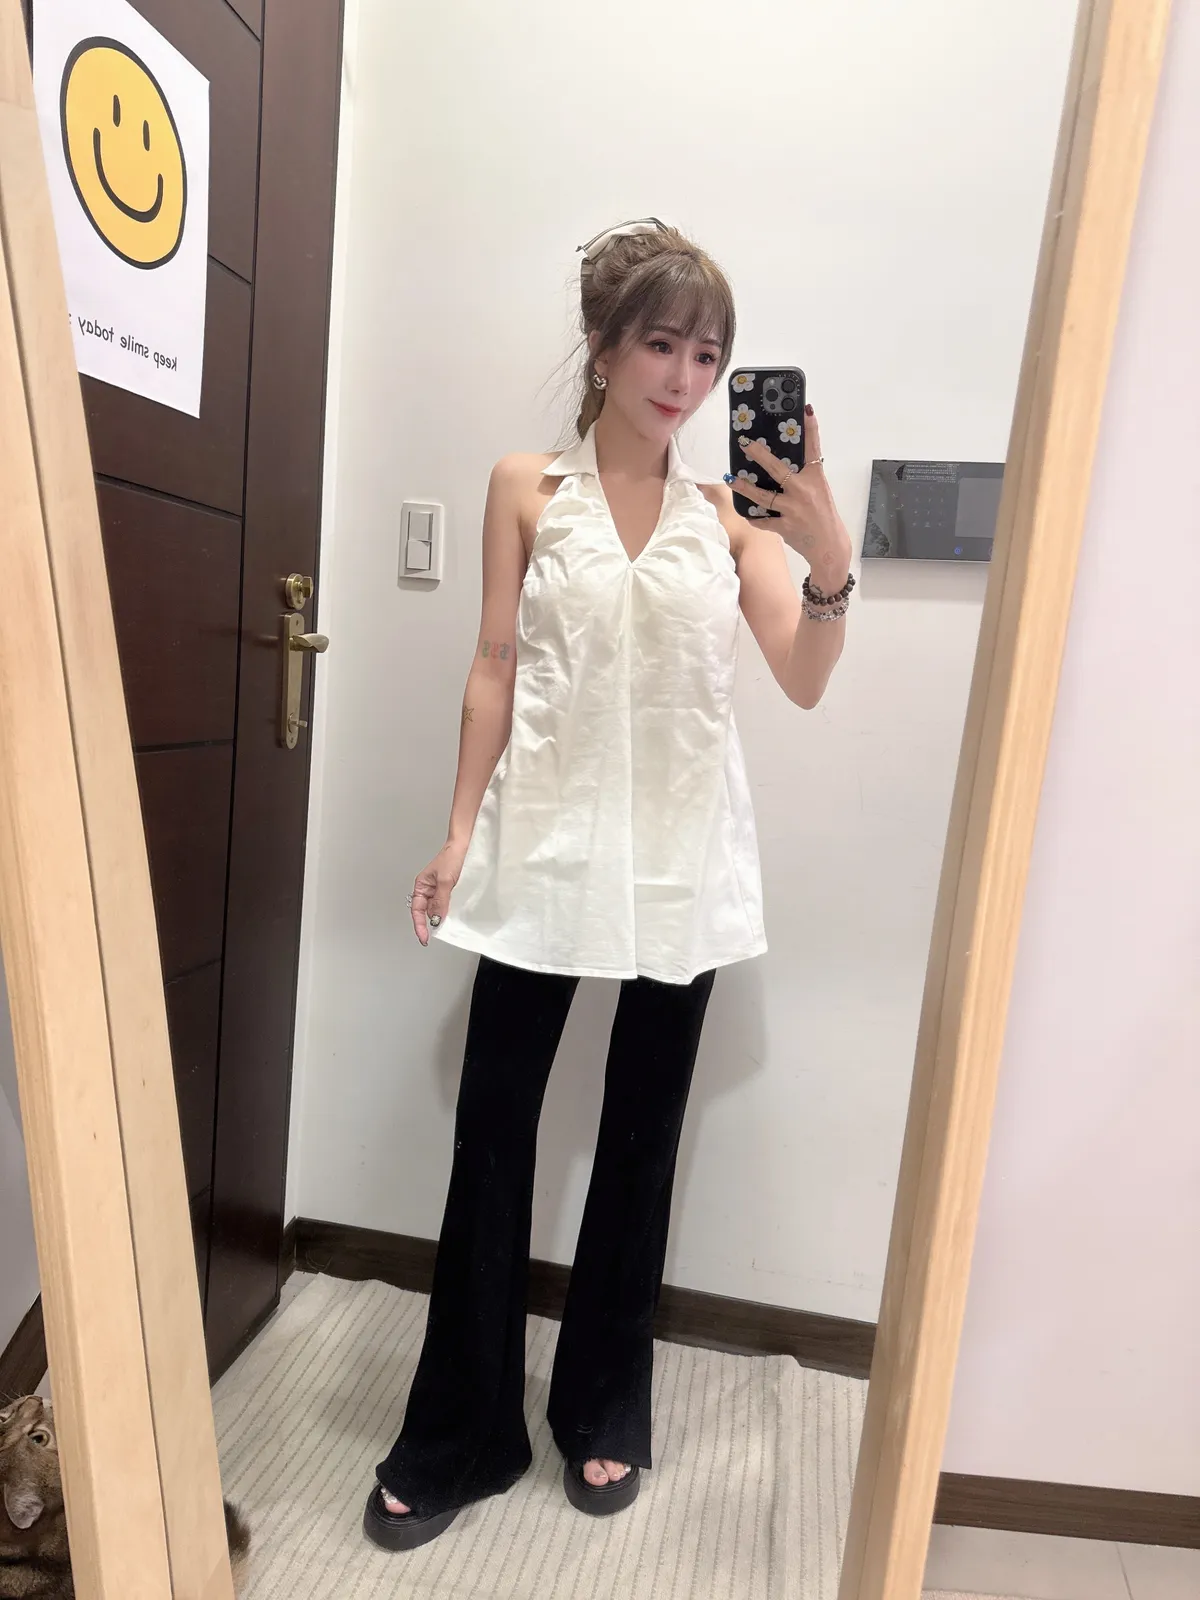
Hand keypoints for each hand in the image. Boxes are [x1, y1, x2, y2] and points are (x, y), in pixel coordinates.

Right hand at [409, 841, 465, 945]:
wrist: (467, 845)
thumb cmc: (452, 857)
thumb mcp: (445, 881)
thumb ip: (440, 901)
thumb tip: (436, 919)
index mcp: (422, 886)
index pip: (417, 911)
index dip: (420, 926)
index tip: (425, 938)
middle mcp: (429, 889)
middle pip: (427, 912)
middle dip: (433, 922)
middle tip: (441, 932)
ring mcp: (440, 890)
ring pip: (439, 909)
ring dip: (443, 916)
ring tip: (450, 922)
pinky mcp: (451, 890)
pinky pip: (448, 904)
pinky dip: (451, 910)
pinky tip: (457, 913)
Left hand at [729, 405, 851, 582]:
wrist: (830, 549)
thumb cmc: (825, 517)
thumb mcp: (820, 492)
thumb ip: (804, 478)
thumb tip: (783, 467)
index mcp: (816, 479)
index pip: (814, 449)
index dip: (811, 429)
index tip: (806, 410)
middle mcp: (803, 491)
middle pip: (778, 469)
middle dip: (760, 455)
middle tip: (745, 444)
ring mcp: (792, 510)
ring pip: (763, 496)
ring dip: (745, 488)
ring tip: (731, 479)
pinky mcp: (784, 527)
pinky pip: (763, 520)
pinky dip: (754, 517)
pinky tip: (744, 512)